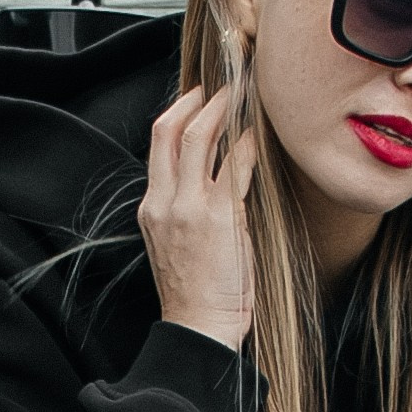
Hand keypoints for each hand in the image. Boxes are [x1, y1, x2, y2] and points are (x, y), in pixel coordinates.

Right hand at [139, 86, 255, 349]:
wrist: (199, 329)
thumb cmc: (196, 293)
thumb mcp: (180, 242)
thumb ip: (190, 205)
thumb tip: (216, 173)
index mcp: (152, 206)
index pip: (158, 143)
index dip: (177, 111)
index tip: (197, 96)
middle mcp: (165, 201)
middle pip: (171, 129)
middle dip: (198, 98)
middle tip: (223, 83)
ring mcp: (190, 207)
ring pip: (200, 137)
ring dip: (224, 109)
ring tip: (244, 94)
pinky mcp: (220, 217)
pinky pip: (235, 166)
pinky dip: (248, 143)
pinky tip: (259, 134)